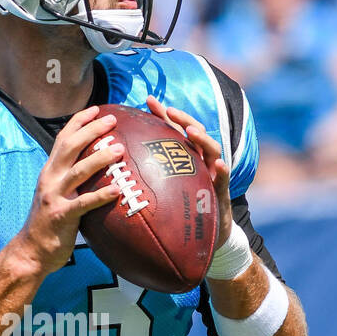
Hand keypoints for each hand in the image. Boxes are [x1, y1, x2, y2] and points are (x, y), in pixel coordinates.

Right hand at [12, 106, 123, 276]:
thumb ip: (70, 180)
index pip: (62, 139)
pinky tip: (117, 190)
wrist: (31, 252)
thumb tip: (95, 169)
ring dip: (100, 158)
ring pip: (78, 171)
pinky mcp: (61, 215)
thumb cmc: (49, 224)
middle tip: (112, 121)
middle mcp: (50, 179)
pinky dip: (101, 195)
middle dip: (91, 130)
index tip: (96, 109)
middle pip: (70, 147)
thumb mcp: (56, 195)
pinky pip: (85, 203)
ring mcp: (54, 196)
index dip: (78, 122)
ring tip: (119, 150)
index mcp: (49, 172)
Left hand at [146, 95, 232, 246]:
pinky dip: (223, 170)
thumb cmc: (180, 212)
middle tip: (169, 110)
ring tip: (191, 131)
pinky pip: (224, 179)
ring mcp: (212, 174)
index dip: (163, 114)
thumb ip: (145, 179)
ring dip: (203, 138)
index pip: (175, 130)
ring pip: (212, 149)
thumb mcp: (162, 192)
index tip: (148, 100)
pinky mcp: (221, 192)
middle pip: (195, 132)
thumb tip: (112, 174)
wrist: (204, 236)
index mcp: (185, 158)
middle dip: (183, 118)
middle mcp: (200, 162)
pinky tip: (219, 164)